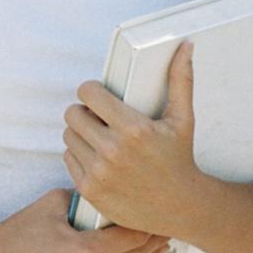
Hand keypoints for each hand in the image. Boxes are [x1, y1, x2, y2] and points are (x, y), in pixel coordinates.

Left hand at [62, 44, 204, 241]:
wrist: (179, 206)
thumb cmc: (179, 158)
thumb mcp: (183, 119)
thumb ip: (181, 79)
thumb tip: (185, 45)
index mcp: (133, 129)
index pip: (88, 93)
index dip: (91, 90)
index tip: (97, 94)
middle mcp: (112, 151)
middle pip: (72, 113)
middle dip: (83, 111)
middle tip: (97, 116)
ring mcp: (98, 172)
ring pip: (68, 136)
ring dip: (79, 133)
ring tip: (98, 135)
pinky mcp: (89, 190)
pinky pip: (68, 158)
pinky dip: (78, 155)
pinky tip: (97, 156)